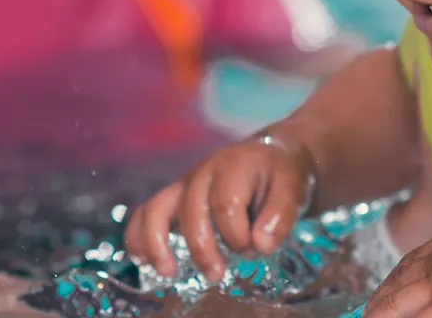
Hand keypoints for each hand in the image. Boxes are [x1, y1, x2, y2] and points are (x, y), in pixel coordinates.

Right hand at [124, 135, 316, 280]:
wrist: (272, 156)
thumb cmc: (280, 176)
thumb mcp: (292, 190)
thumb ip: (280, 216)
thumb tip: (260, 245)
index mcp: (234, 165)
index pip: (226, 204)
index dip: (238, 235)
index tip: (256, 250)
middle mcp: (204, 171)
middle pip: (191, 211)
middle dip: (203, 249)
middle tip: (218, 275)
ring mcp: (185, 184)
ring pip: (157, 208)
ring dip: (158, 242)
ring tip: (168, 272)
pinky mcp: (175, 197)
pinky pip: (145, 212)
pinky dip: (139, 236)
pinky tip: (144, 259)